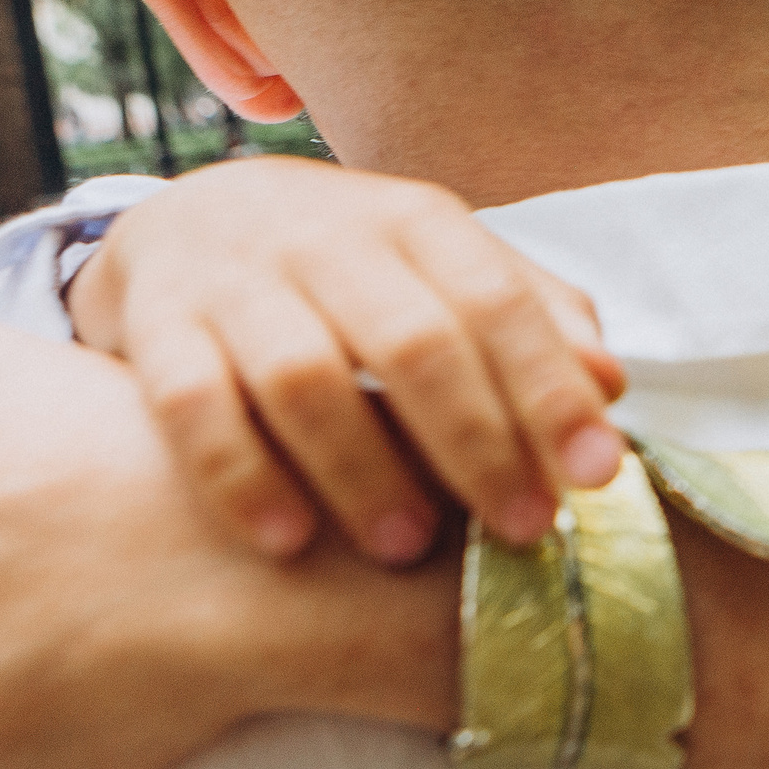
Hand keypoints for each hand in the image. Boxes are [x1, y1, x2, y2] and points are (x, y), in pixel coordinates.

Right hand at [69, 156, 626, 562]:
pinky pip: (192, 404)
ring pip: (304, 376)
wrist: (192, 221)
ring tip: (408, 548)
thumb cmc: (359, 271)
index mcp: (420, 223)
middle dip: (476, 443)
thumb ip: (533, 321)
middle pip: (413, 341)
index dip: (550, 390)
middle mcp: (330, 238)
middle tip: (521, 530)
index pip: (499, 302)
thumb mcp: (449, 272)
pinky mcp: (158, 325)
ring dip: (361, 470)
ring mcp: (237, 279)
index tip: (597, 474)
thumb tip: (610, 386)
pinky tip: (286, 541)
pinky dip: (240, 476)